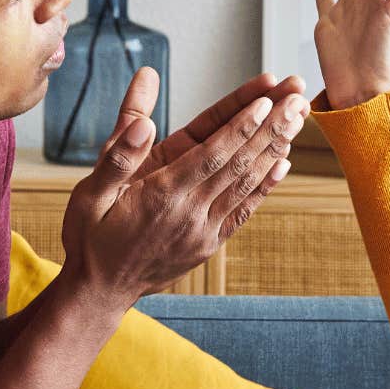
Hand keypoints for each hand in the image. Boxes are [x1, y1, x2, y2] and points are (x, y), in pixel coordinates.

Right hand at [59, 67, 306, 311]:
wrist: (100, 293)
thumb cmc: (90, 238)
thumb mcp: (90, 194)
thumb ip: (117, 154)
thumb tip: (142, 123)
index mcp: (161, 195)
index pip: (212, 153)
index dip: (242, 124)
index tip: (268, 97)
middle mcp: (190, 213)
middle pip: (239, 163)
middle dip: (272, 126)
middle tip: (299, 95)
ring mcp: (204, 231)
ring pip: (247, 183)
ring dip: (276, 147)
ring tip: (300, 116)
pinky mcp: (210, 243)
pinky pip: (244, 210)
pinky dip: (266, 185)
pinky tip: (284, 161)